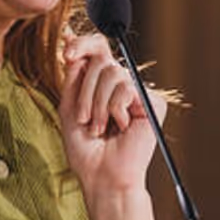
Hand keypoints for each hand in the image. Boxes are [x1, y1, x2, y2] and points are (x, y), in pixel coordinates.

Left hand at [56, 31, 165, 207]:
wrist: (102, 175)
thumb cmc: (86, 150)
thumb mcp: (69, 109)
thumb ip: (72, 78)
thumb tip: (75, 48)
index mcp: (101, 84)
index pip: (97, 49)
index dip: (82, 44)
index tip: (66, 53)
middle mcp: (121, 84)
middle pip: (101, 60)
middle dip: (85, 92)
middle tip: (84, 119)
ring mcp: (138, 92)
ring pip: (112, 73)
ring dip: (98, 105)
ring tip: (100, 128)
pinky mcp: (153, 102)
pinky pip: (127, 88)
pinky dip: (115, 109)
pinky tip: (121, 127)